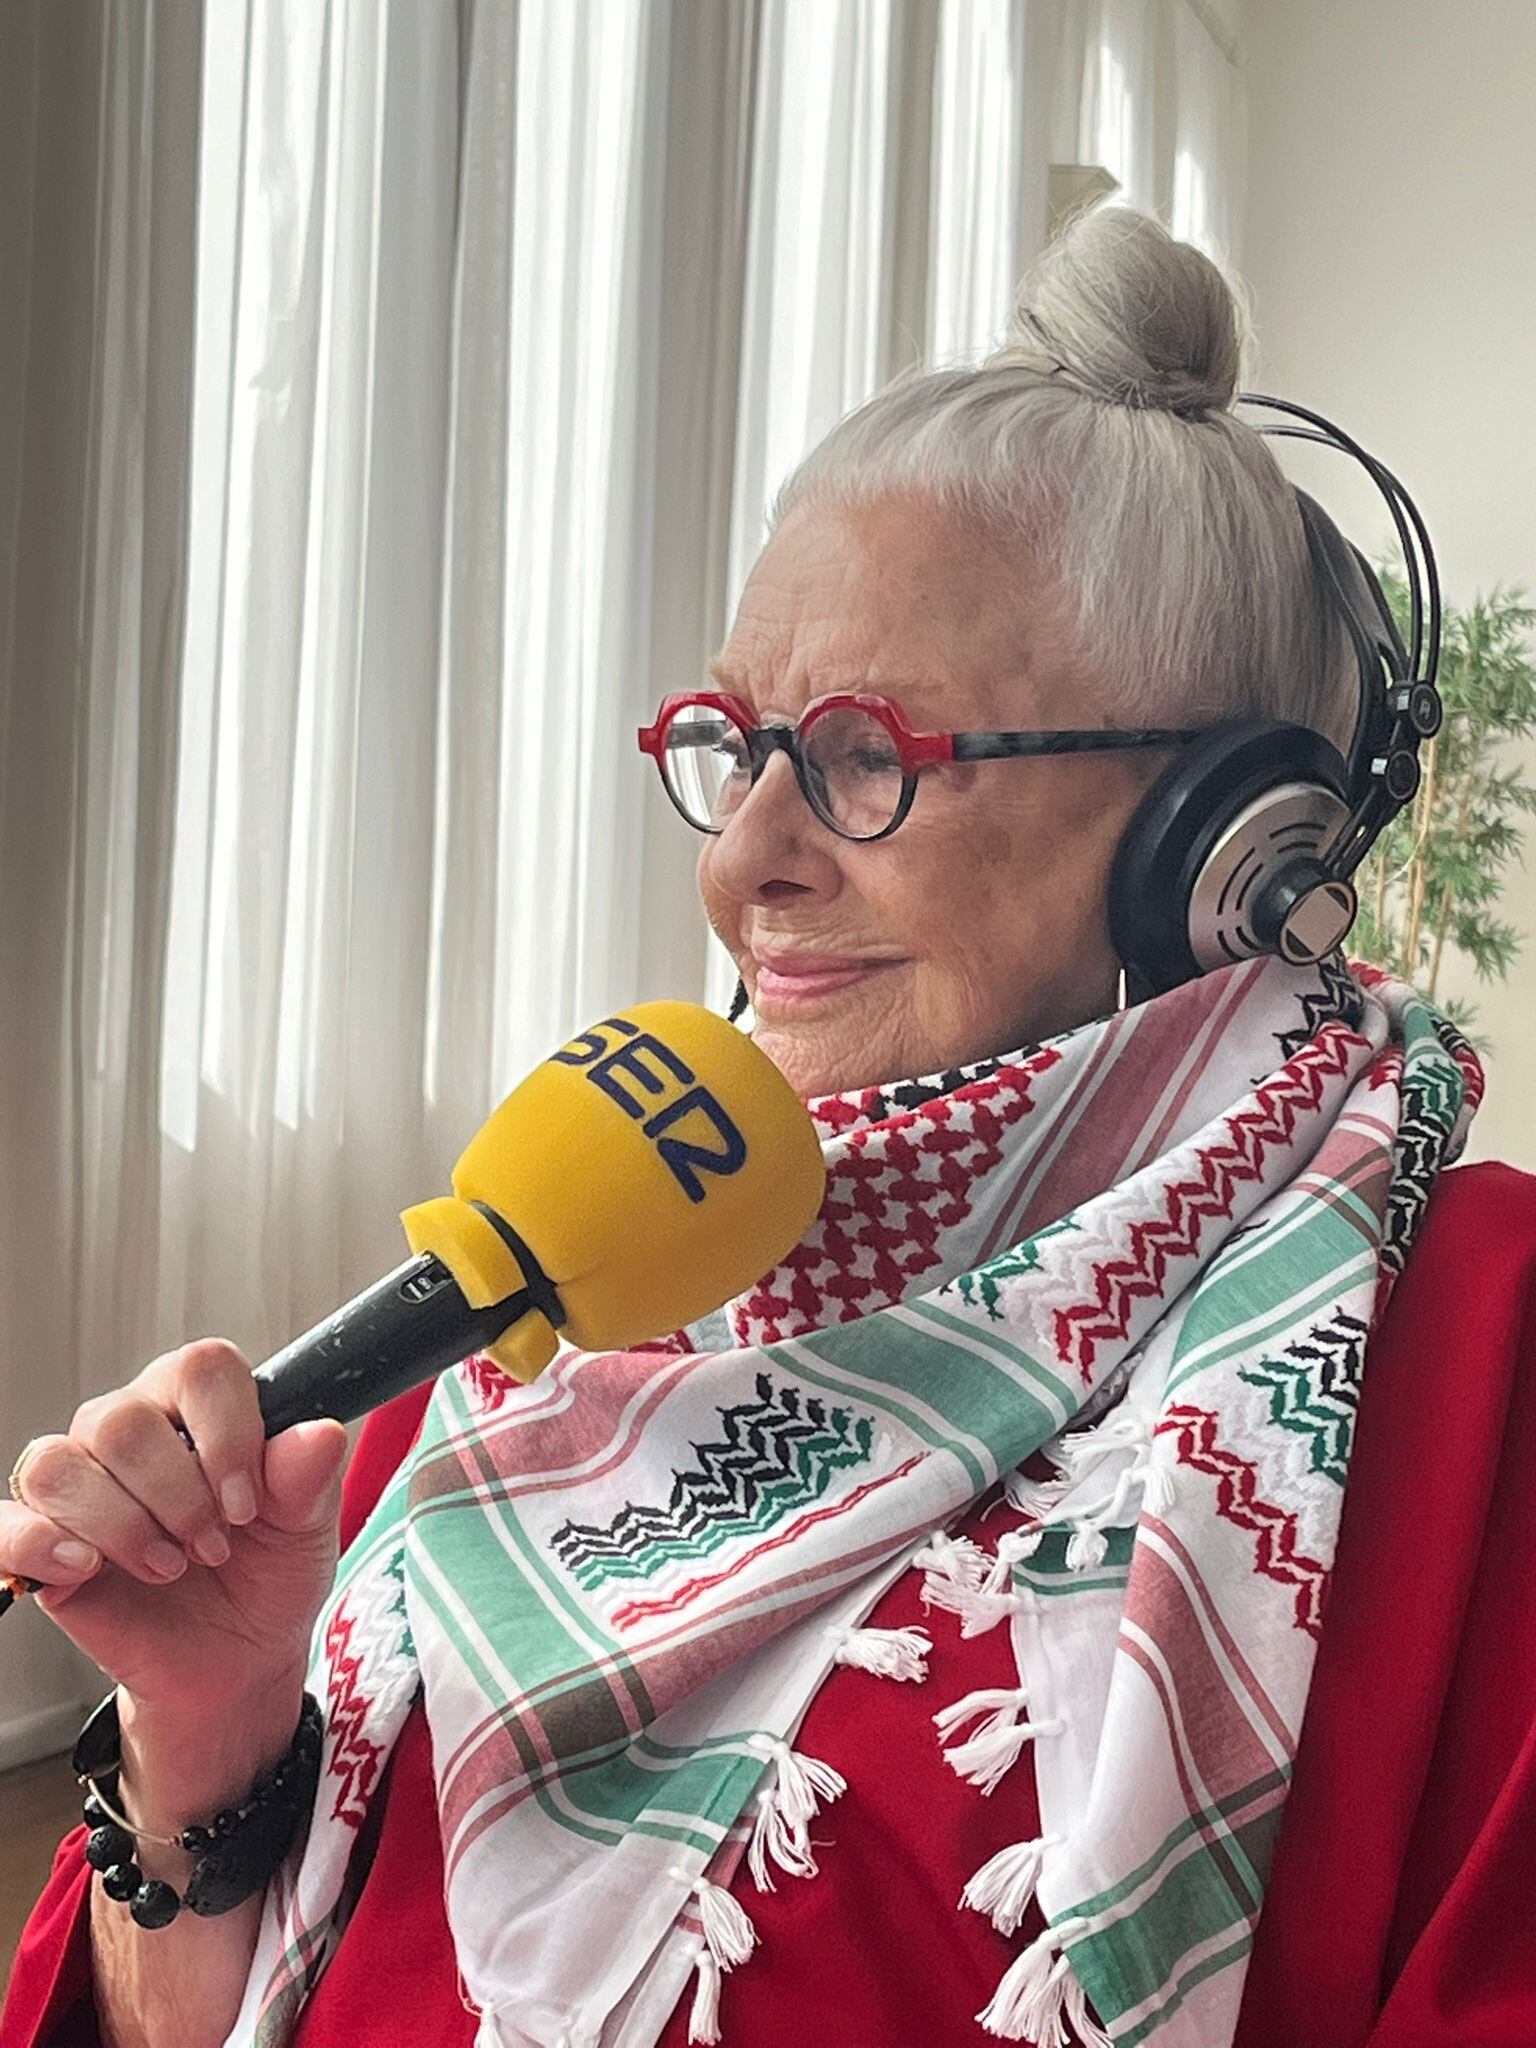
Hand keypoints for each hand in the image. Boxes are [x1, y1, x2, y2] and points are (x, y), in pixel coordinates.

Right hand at [2, 1341, 347, 1714]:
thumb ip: (309, 1477)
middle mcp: (131, 1430)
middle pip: (123, 1421)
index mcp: (198, 1408)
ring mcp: (80, 1485)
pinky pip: (9, 1523)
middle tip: (213, 1545)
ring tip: (168, 1565)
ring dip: (123, 1525)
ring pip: (60, 1464)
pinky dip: (44, 1543)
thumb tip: (319, 1434)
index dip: (227, 1433)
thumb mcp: (306, 1529)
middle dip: (177, 1495)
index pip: (200, 1368)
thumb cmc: (268, 1577)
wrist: (236, 1659)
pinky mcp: (39, 1543)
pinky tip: (90, 1567)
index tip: (248, 1500)